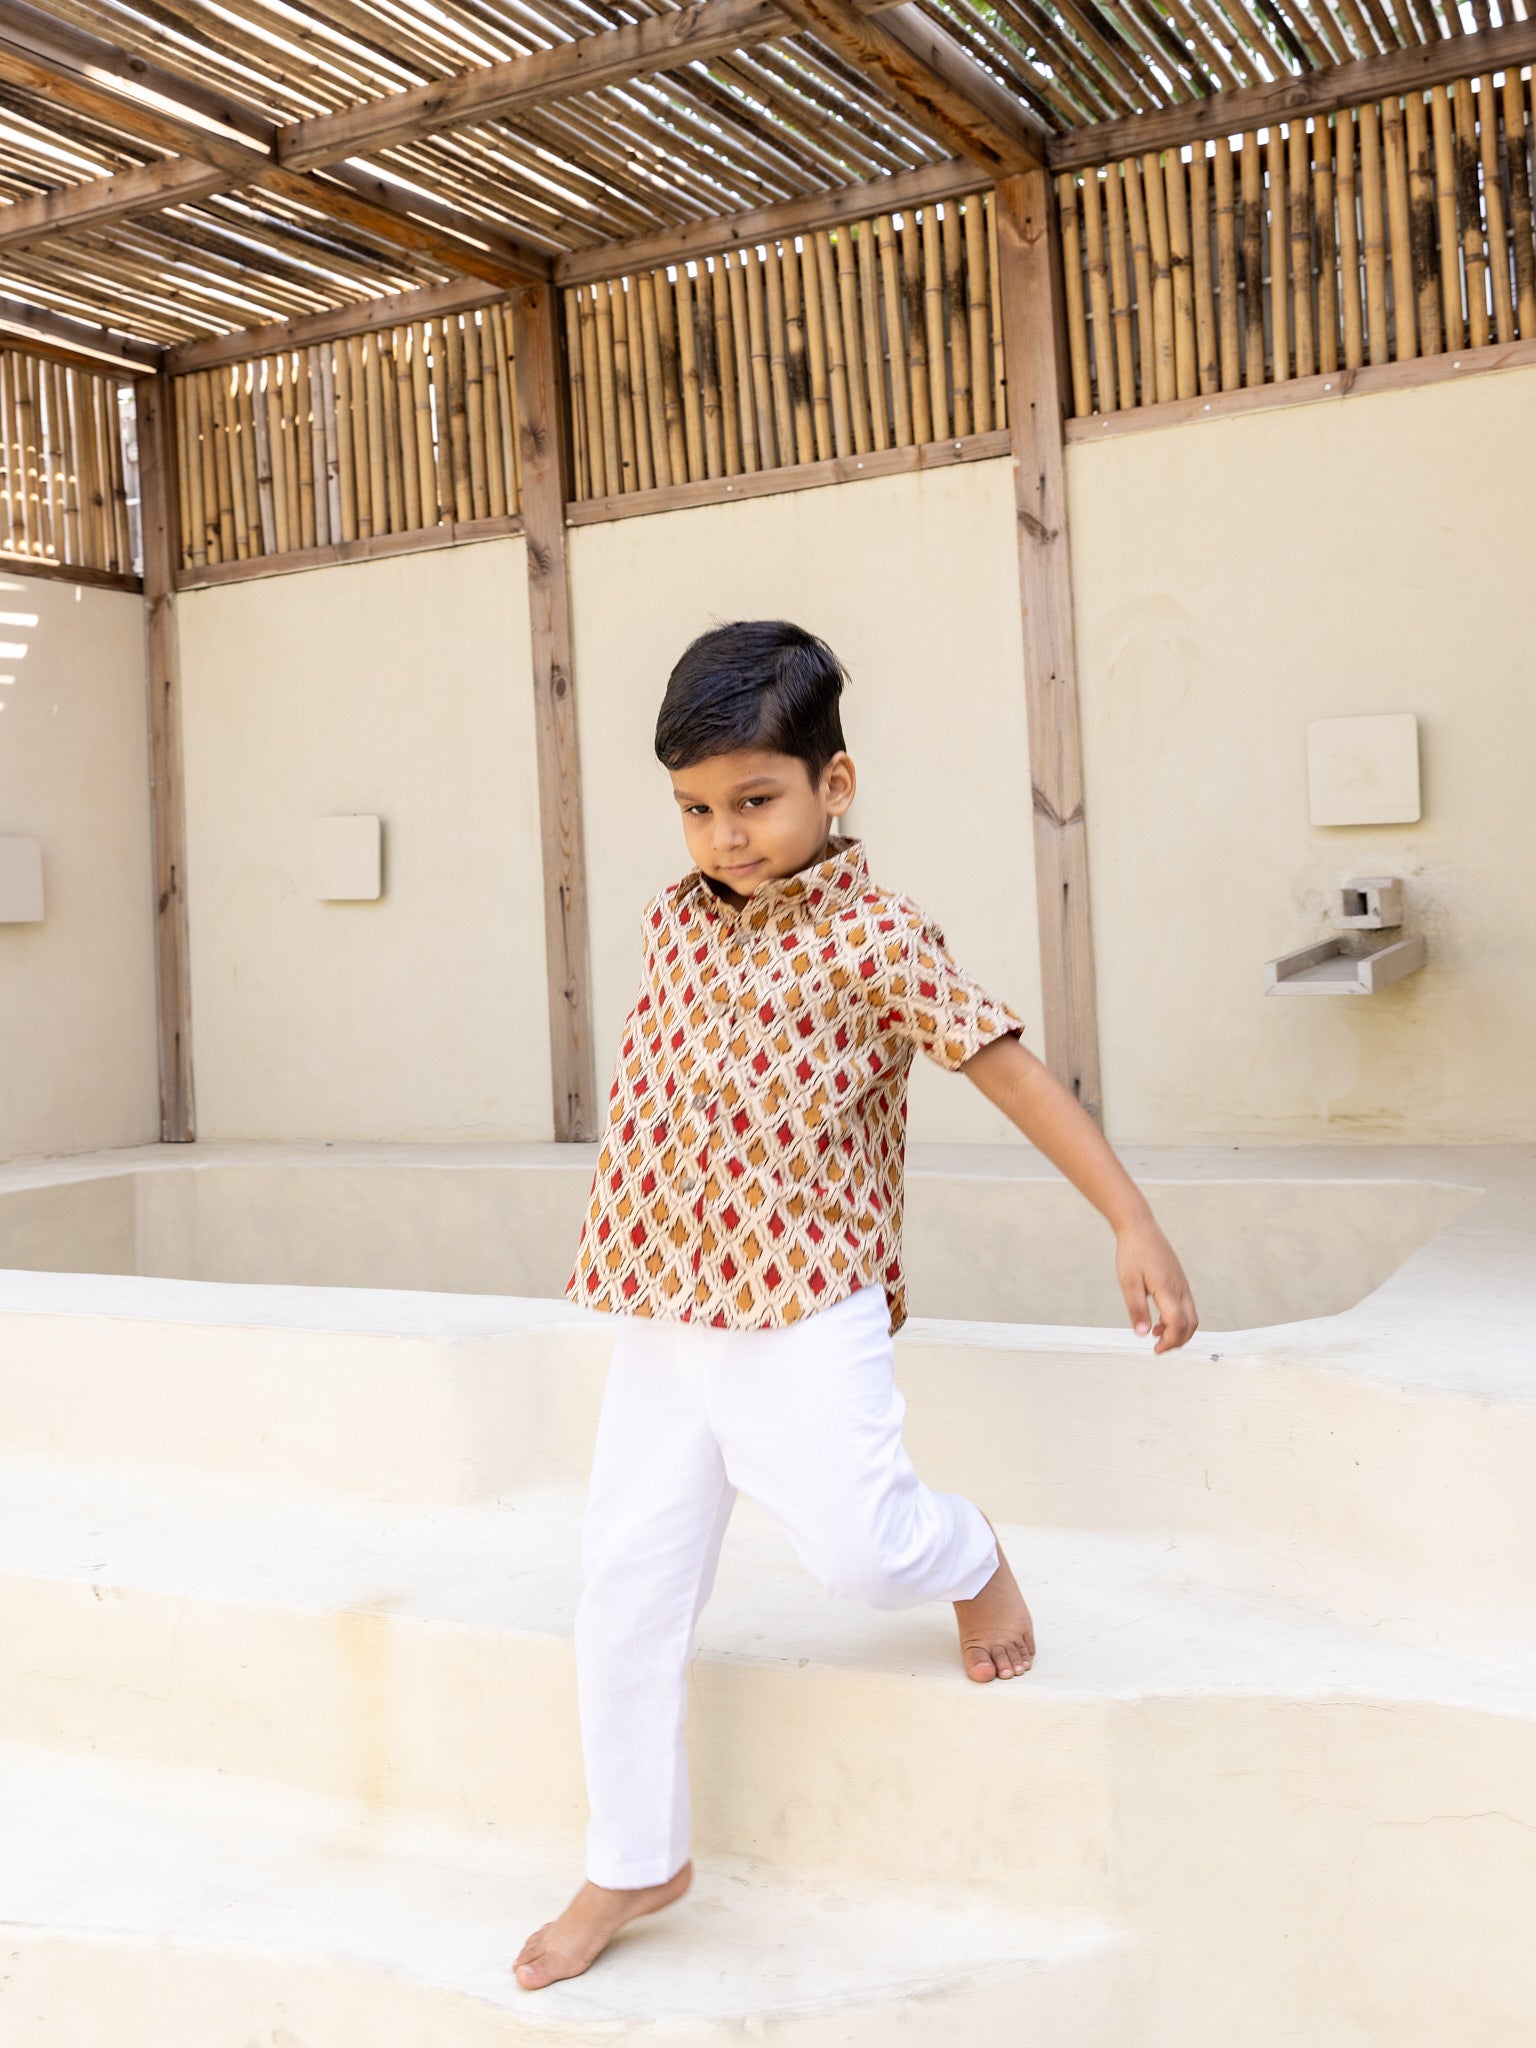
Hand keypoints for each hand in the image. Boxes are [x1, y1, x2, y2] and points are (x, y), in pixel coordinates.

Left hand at [1115, 1219, 1197, 1353]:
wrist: (1140, 1228)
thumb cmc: (1133, 1253)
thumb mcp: (1129, 1282)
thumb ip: (1136, 1309)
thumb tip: (1142, 1334)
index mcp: (1168, 1290)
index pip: (1178, 1324)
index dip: (1169, 1342)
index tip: (1155, 1350)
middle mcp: (1181, 1289)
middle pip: (1191, 1324)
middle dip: (1177, 1341)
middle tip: (1158, 1348)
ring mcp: (1183, 1285)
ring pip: (1192, 1316)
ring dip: (1179, 1331)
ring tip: (1157, 1336)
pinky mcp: (1180, 1282)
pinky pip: (1186, 1307)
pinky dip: (1178, 1320)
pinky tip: (1159, 1320)